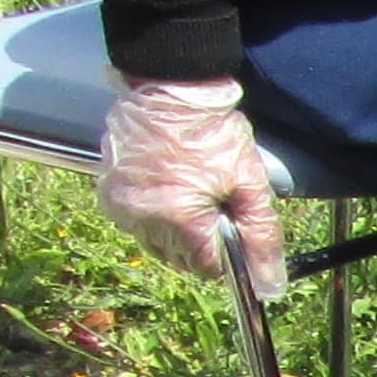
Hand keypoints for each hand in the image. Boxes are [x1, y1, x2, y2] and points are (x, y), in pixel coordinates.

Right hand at [98, 78, 284, 296]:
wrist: (170, 89)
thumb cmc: (212, 132)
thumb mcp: (250, 184)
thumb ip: (261, 238)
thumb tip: (269, 286)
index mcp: (180, 220)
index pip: (206, 268)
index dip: (225, 253)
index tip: (230, 228)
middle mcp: (143, 219)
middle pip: (180, 258)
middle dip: (201, 241)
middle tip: (212, 204)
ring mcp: (121, 206)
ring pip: (156, 243)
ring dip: (175, 230)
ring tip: (189, 192)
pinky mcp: (107, 191)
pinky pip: (135, 222)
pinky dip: (152, 215)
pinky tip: (167, 187)